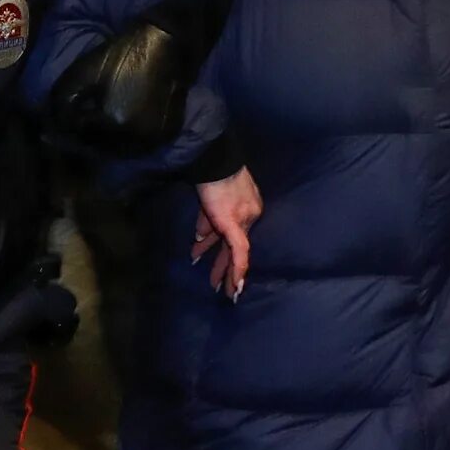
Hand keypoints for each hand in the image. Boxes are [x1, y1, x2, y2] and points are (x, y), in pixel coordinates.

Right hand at [192, 166, 263, 298]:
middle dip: (227, 268)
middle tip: (226, 289)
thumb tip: (199, 238)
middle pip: (237, 246)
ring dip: (223, 270)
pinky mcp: (234, 224)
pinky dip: (237, 268)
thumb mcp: (208, 200)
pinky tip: (236, 284)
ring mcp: (243, 220)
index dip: (225, 250)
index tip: (224, 268)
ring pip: (235, 252)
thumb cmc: (211, 174)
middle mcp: (249, 215)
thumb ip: (207, 220)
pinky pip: (239, 251)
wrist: (214, 160)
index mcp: (247, 208)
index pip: (234, 233)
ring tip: (217, 287)